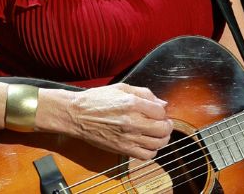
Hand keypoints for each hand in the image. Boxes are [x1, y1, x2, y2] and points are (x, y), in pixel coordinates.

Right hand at [42, 83, 172, 159]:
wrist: (76, 115)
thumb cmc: (96, 99)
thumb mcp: (121, 88)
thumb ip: (144, 94)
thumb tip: (162, 103)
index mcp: (132, 103)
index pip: (161, 111)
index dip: (162, 112)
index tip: (158, 112)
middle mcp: (132, 121)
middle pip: (163, 129)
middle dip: (167, 126)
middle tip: (163, 123)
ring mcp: (128, 137)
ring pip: (157, 144)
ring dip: (162, 139)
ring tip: (158, 134)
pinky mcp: (122, 149)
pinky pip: (146, 155)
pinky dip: (152, 151)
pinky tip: (148, 144)